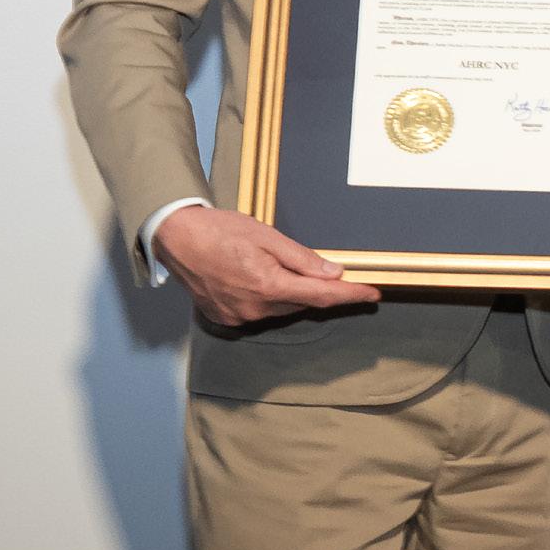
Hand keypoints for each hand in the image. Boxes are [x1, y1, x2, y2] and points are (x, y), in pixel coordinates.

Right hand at [153, 207, 380, 326]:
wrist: (177, 239)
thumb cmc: (221, 231)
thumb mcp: (267, 235)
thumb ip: (301, 258)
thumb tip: (332, 274)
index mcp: (268, 285)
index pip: (321, 297)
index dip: (350, 296)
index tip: (372, 294)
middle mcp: (255, 309)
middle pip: (301, 303)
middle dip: (317, 289)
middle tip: (327, 271)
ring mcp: (239, 317)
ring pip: (281, 309)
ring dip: (290, 293)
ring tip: (275, 265)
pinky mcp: (226, 319)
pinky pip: (260, 312)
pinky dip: (268, 298)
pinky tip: (257, 278)